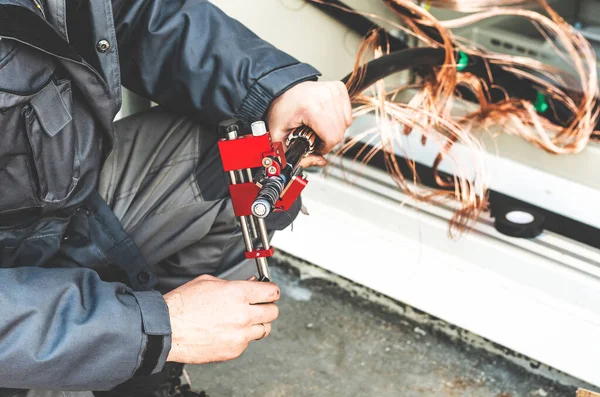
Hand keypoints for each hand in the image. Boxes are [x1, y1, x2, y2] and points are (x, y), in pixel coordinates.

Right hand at [164, 275, 279, 363]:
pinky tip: (230, 331)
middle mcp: (243, 314)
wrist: (167, 329)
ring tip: (246, 320)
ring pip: (264, 329)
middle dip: (268, 307)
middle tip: (260, 305)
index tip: (270, 291)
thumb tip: (250, 284)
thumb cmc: (183, 305)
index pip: (271, 291)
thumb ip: (233, 283)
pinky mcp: (234, 350)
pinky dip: (243, 337)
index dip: (271, 290)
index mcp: (238, 293)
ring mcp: (240, 335)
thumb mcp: (208, 282)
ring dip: (258, 323)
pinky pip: (248, 343)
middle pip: (273, 312)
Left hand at [266, 81, 352, 167]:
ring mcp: (334, 91)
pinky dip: (338, 118)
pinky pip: (347, 112)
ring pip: (346, 123)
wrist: (282, 91)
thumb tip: (320, 162)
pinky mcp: (339, 88)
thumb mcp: (281, 138)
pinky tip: (325, 117)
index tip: (314, 145)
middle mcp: (325, 97)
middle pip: (340, 132)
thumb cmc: (280, 110)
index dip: (323, 147)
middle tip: (315, 136)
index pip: (332, 137)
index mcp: (311, 108)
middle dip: (328, 140)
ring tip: (318, 126)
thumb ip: (298, 155)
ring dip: (333, 129)